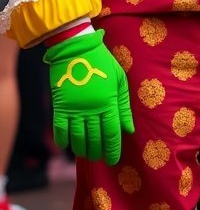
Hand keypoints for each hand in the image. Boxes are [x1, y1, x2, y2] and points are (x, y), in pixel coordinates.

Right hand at [44, 28, 134, 164]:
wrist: (76, 49)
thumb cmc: (102, 63)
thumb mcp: (119, 80)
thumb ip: (123, 106)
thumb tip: (129, 129)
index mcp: (108, 103)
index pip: (112, 134)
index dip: (112, 150)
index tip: (113, 160)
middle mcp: (92, 110)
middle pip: (95, 139)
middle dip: (98, 152)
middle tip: (99, 158)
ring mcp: (75, 109)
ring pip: (78, 138)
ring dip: (82, 150)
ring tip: (86, 154)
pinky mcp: (60, 106)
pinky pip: (60, 130)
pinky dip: (63, 140)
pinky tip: (68, 145)